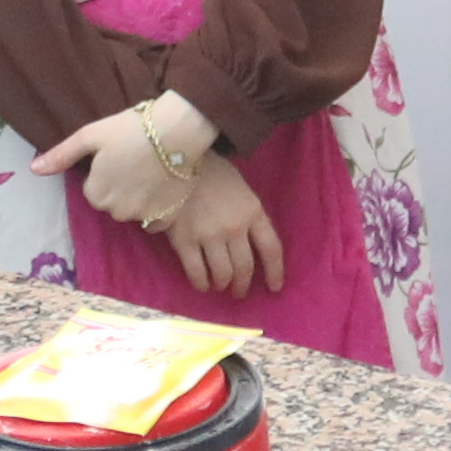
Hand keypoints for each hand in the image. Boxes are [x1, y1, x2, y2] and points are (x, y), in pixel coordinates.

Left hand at [30, 92, 211, 230]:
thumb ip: (61, 156)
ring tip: (151, 171)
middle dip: (119, 187)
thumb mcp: (90, 136)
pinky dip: (157, 210)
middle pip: (113, 203)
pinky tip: (162, 188)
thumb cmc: (130, 129)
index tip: (117, 157)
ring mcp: (143, 216)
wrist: (177, 131)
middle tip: (134, 162)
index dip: (104, 173)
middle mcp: (117, 211)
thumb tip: (33, 170)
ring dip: (138, 198)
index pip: (94, 191)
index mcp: (96, 193)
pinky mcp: (167, 217)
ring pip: (133, 212)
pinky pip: (155, 221)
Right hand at [158, 153, 281, 297]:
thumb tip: (250, 243)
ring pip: (222, 274)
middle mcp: (234, 227)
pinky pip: (197, 272)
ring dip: (223, 284)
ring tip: (220, 285)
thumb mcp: (240, 188)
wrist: (175, 159)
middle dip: (243, 284)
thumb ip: (248, 215)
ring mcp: (209, 236)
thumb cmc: (210, 171)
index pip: (271, 249)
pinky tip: (202, 284)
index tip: (274, 287)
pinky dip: (201, 283)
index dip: (275, 272)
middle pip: (245, 267)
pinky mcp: (184, 241)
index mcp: (252, 211)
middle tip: (239, 291)